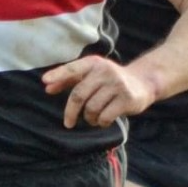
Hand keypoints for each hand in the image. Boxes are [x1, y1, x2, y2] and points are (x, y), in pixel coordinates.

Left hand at [41, 56, 155, 127]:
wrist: (143, 82)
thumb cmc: (109, 81)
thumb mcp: (91, 76)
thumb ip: (69, 80)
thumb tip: (47, 88)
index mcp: (94, 64)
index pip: (73, 69)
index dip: (58, 74)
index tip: (44, 81)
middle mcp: (105, 71)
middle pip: (79, 94)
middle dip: (71, 112)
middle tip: (68, 122)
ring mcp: (117, 85)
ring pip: (91, 108)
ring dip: (89, 118)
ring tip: (93, 118)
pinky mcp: (127, 99)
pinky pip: (105, 116)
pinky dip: (101, 122)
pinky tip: (104, 120)